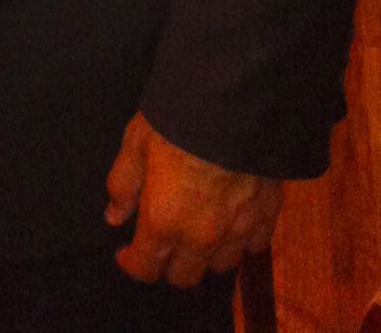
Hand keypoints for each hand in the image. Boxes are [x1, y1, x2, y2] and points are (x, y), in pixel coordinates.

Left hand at [104, 111, 282, 287]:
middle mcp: (201, 237)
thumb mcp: (135, 144)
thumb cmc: (175, 121)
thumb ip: (123, 185)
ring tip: (195, 230)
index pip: (145, 267)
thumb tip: (114, 215)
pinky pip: (253, 245)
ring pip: (219, 266)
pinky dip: (240, 240)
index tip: (125, 251)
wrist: (232, 104)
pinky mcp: (267, 214)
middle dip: (167, 264)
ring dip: (204, 256)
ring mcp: (238, 230)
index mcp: (163, 222)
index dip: (131, 263)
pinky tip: (230, 220)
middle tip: (159, 240)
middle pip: (184, 276)